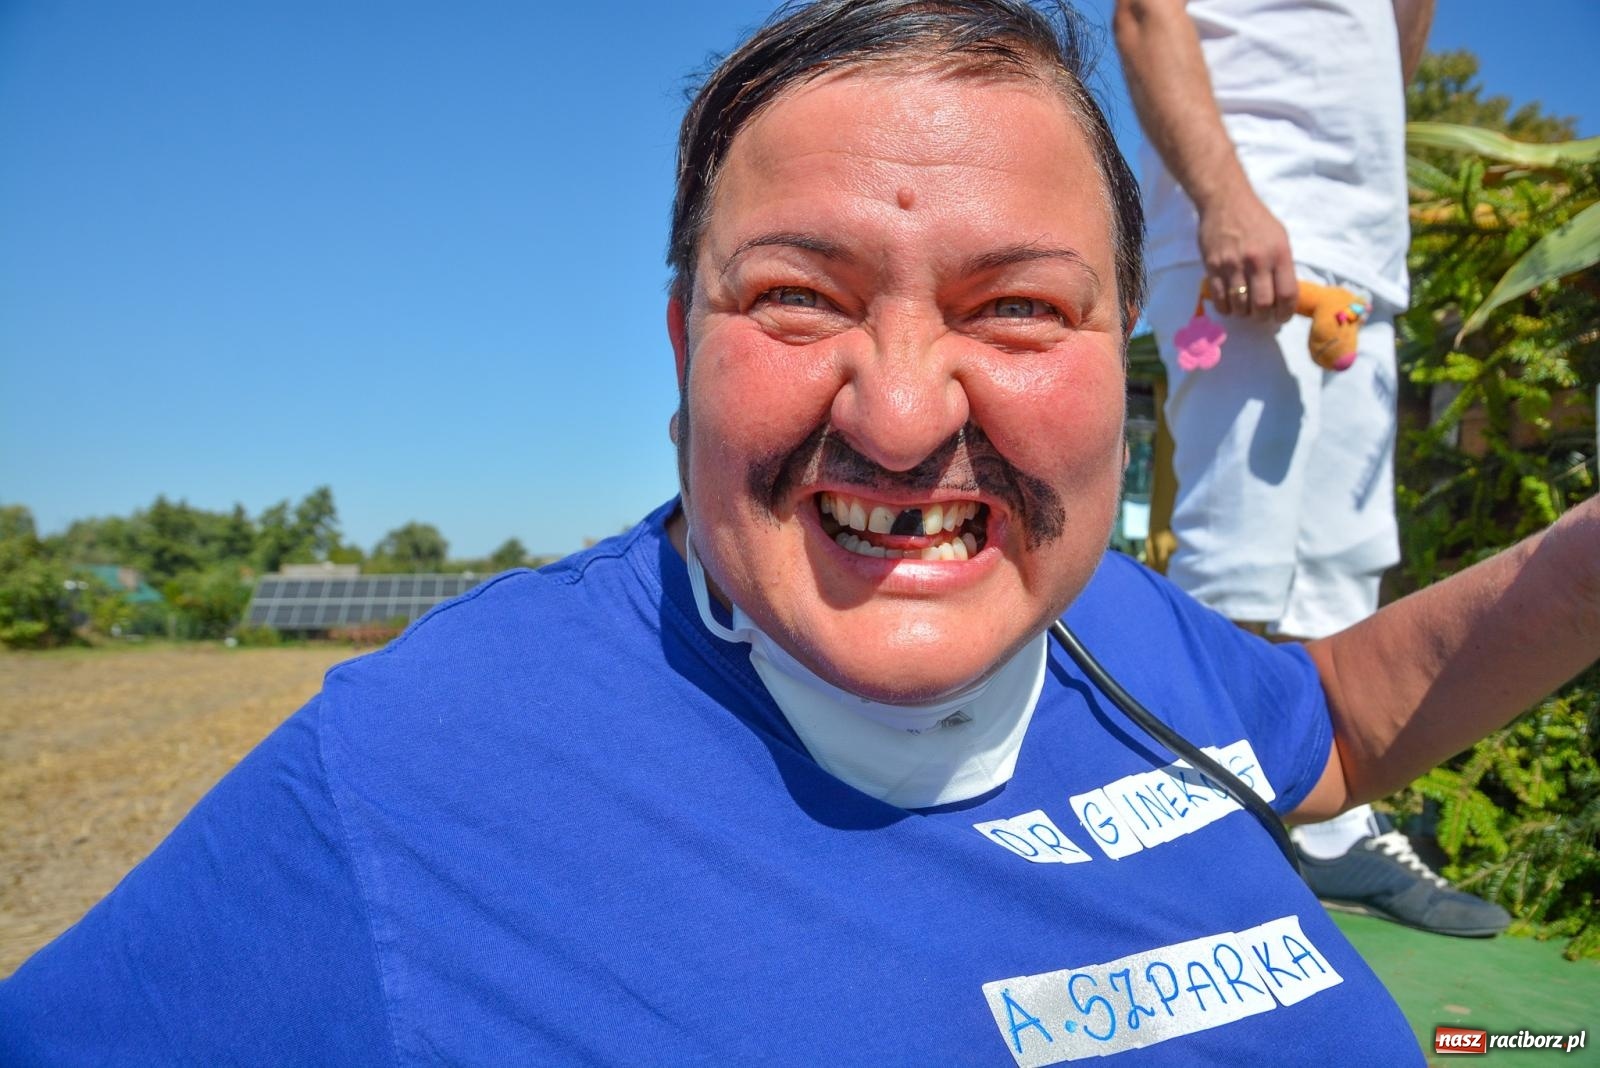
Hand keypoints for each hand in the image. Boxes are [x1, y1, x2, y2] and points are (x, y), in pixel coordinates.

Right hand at [1196, 185, 1296, 322]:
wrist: (1226, 201)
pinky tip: (1229, 305)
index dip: (1285, 312)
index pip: (1286, 294)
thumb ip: (1282, 266)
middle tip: (1261, 316)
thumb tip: (1283, 295)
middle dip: (1263, 317)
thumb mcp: (1280, 238)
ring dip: (1243, 314)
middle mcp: (1258, 260)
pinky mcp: (1213, 266)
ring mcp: (1233, 264)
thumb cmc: (1256, 220)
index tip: (1281, 317)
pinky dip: (1225, 308)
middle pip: (1262, 304)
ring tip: (1244, 310)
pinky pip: (1220, 298)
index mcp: (1279, 254)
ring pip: (1240, 305)